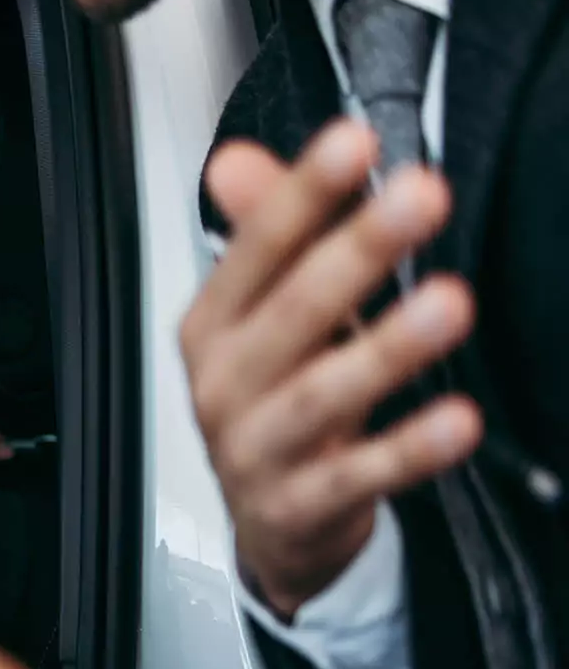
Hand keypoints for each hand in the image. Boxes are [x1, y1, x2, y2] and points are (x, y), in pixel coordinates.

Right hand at [190, 118, 481, 617]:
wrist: (273, 526)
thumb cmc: (273, 404)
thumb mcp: (261, 318)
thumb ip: (266, 237)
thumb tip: (237, 160)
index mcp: (213, 328)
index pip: (254, 252)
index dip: (300, 196)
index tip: (353, 141)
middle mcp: (225, 384)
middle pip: (289, 314)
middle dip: (354, 251)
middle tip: (419, 196)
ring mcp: (256, 449)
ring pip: (320, 395)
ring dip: (386, 348)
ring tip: (449, 301)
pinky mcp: (298, 508)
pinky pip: (358, 477)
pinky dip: (408, 450)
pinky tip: (456, 418)